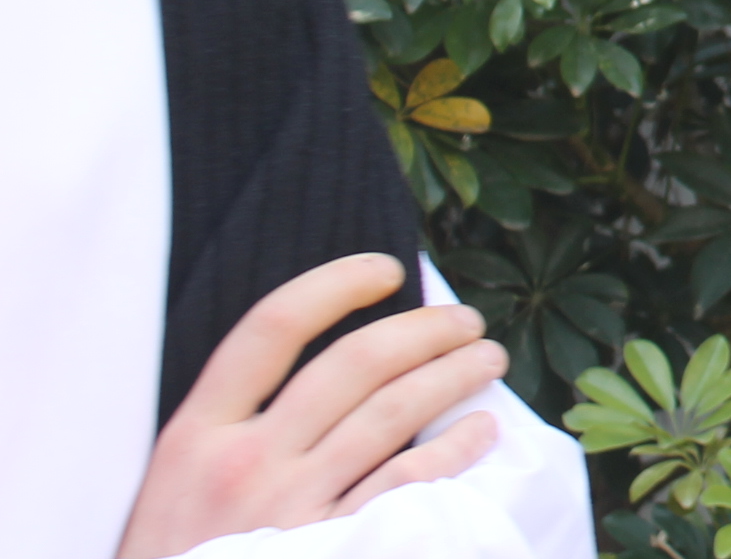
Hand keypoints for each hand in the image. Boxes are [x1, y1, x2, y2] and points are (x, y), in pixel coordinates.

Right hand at [116, 253, 505, 558]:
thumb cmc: (176, 557)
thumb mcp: (173, 482)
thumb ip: (232, 424)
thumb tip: (332, 358)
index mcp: (196, 434)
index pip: (273, 327)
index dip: (338, 284)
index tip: (388, 270)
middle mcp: (244, 463)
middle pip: (355, 363)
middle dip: (425, 329)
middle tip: (467, 319)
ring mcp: (289, 508)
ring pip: (393, 412)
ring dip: (454, 374)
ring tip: (487, 357)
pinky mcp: (331, 550)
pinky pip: (407, 482)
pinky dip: (454, 448)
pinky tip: (480, 429)